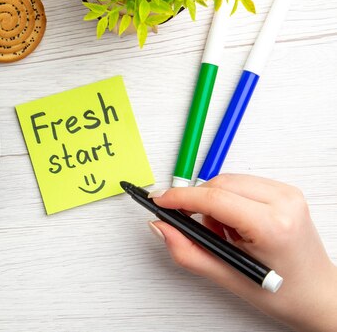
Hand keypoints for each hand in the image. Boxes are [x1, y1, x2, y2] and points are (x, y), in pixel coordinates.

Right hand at [148, 174, 336, 331]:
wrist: (318, 295)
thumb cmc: (284, 292)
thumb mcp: (228, 278)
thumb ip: (188, 251)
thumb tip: (161, 227)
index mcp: (273, 225)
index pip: (213, 199)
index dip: (180, 198)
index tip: (159, 201)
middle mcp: (284, 202)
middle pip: (218, 184)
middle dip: (197, 204)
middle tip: (191, 228)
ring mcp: (287, 193)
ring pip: (227, 181)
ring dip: (213, 204)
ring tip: (222, 235)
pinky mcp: (285, 191)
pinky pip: (240, 184)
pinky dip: (228, 201)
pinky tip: (234, 226)